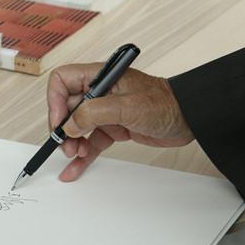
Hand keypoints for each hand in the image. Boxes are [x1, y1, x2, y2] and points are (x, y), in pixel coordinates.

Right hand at [47, 63, 193, 181]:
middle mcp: (99, 93)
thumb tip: (70, 124)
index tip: (59, 122)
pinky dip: (82, 156)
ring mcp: (106, 111)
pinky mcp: (113, 128)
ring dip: (72, 143)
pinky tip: (75, 168)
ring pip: (77, 128)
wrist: (189, 120)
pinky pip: (91, 142)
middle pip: (66, 108)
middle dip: (63, 128)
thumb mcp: (127, 106)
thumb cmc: (166, 104)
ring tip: (75, 155)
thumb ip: (93, 113)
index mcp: (100, 77)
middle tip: (66, 145)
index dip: (55, 101)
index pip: (63, 80)